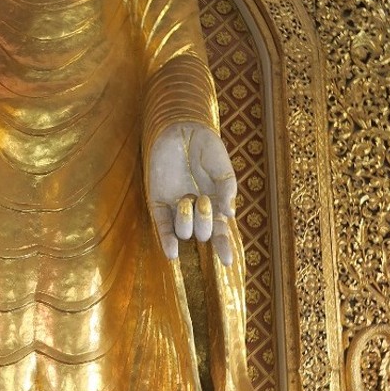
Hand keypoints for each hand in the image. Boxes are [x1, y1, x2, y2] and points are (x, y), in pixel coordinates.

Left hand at [148, 122, 236, 265]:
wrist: (181, 130)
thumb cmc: (206, 147)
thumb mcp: (222, 167)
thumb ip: (227, 189)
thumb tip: (230, 215)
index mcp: (216, 203)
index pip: (221, 231)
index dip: (224, 247)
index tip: (228, 261)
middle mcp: (197, 210)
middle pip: (203, 233)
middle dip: (205, 222)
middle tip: (204, 200)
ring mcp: (177, 208)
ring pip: (184, 232)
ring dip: (188, 222)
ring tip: (188, 200)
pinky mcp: (159, 202)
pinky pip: (163, 227)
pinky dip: (167, 240)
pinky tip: (172, 253)